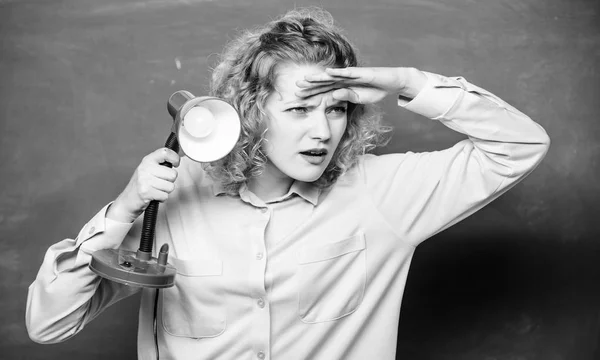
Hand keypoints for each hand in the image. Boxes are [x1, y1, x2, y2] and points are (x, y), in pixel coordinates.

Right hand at [107, 148, 179, 222]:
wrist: (127, 201)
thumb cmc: (142, 185)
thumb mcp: (149, 170)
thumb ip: (161, 164)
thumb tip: (177, 160)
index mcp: (147, 160)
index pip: (165, 152)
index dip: (175, 158)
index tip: (176, 164)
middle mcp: (145, 168)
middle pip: (173, 174)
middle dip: (170, 181)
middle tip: (160, 183)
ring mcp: (144, 180)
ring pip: (170, 186)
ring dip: (165, 191)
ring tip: (156, 190)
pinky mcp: (145, 192)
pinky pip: (165, 196)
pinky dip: (161, 198)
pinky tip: (154, 196)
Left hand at [295, 67, 425, 103]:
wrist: (392, 83)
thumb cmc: (375, 90)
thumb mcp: (358, 99)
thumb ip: (346, 98)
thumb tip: (333, 97)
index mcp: (342, 87)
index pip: (324, 91)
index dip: (312, 94)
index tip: (299, 99)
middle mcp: (344, 80)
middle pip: (324, 83)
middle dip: (310, 85)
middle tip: (295, 88)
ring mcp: (351, 75)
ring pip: (331, 77)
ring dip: (319, 78)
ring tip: (306, 79)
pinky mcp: (360, 73)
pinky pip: (347, 73)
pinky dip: (337, 72)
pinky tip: (327, 72)